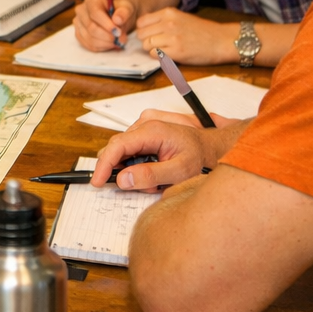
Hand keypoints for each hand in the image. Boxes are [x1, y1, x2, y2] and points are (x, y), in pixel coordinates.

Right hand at [73, 0, 138, 50]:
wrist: (118, 16)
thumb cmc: (121, 10)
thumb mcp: (127, 7)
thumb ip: (124, 12)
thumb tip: (117, 20)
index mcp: (91, 0)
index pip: (95, 13)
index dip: (107, 25)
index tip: (118, 32)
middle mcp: (81, 10)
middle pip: (91, 27)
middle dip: (107, 36)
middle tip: (120, 40)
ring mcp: (78, 23)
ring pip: (89, 38)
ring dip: (105, 44)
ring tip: (117, 42)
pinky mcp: (78, 34)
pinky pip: (88, 45)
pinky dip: (101, 47)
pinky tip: (110, 44)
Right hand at [91, 114, 243, 191]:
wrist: (215, 147)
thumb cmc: (202, 157)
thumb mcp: (179, 172)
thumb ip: (150, 175)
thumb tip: (122, 179)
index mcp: (152, 130)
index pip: (117, 146)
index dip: (103, 164)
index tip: (97, 181)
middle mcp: (144, 125)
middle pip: (117, 149)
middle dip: (123, 170)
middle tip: (143, 186)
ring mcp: (144, 128)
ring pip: (123, 152)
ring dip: (133, 169)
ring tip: (156, 180)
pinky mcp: (146, 133)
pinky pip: (131, 151)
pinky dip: (138, 165)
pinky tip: (155, 171)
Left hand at [133, 7, 239, 65]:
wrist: (222, 40)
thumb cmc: (202, 31)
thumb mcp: (181, 17)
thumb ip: (163, 20)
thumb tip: (143, 28)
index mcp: (169, 13)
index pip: (141, 22)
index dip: (144, 30)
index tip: (150, 35)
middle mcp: (168, 23)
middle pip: (141, 34)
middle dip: (146, 41)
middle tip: (158, 44)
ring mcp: (172, 37)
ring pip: (146, 45)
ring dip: (152, 49)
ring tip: (165, 50)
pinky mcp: (176, 52)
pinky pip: (155, 55)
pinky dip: (159, 57)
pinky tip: (169, 55)